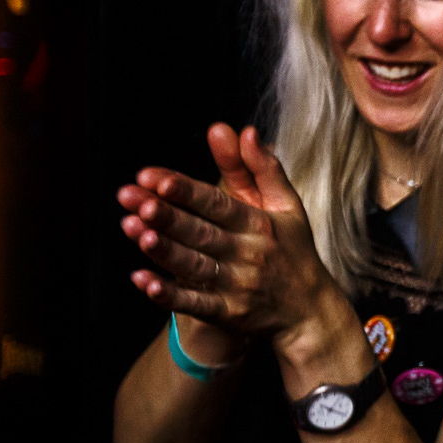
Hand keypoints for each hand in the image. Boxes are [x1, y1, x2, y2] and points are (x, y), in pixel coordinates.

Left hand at [118, 123, 337, 345]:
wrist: (311, 311)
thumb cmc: (292, 250)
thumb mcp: (286, 205)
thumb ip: (260, 167)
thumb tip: (242, 129)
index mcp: (259, 224)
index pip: (218, 203)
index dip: (186, 190)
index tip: (153, 177)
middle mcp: (249, 253)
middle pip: (201, 232)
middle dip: (167, 215)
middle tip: (131, 198)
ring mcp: (239, 286)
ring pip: (196, 266)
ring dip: (165, 250)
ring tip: (134, 230)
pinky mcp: (229, 313)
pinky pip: (196, 304)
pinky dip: (170, 295)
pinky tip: (143, 281)